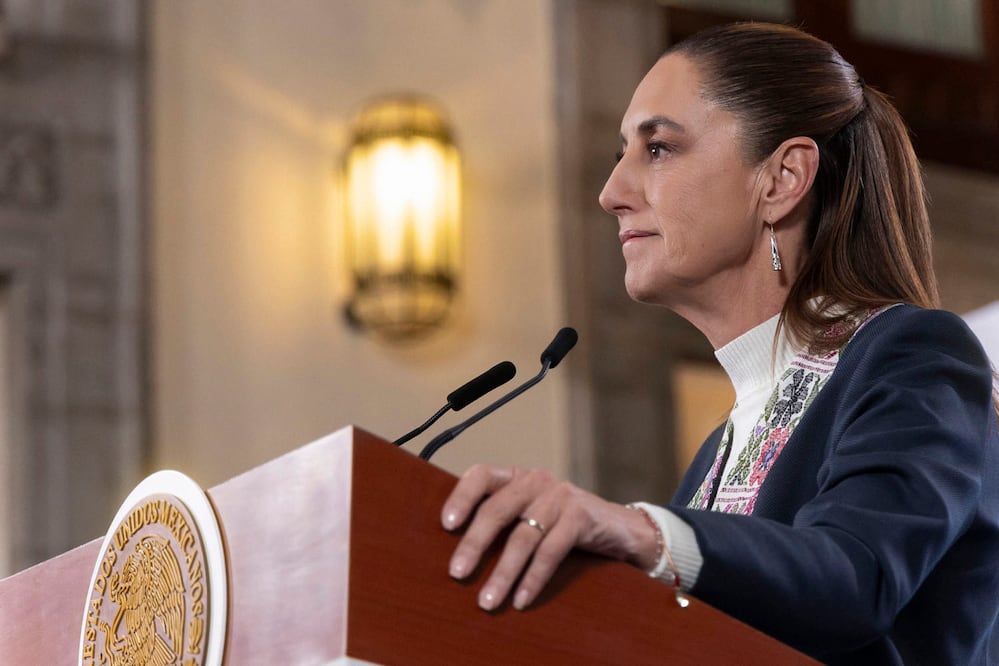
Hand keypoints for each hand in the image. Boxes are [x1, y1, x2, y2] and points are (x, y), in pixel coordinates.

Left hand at [441, 464, 659, 610]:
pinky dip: (533, 578)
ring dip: (503, 572)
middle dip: (475, 543)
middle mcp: (536, 481)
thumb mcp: (531, 513)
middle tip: (457, 572)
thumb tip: (459, 552)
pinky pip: (551, 551)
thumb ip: (503, 520)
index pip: (482, 475)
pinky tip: (521, 598)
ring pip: (523, 536)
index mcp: (517, 477)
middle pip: (497, 510)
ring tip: (487, 599)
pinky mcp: (580, 517)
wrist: (619, 528)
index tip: (446, 524)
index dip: (461, 496)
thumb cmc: (562, 524)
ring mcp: (560, 497)